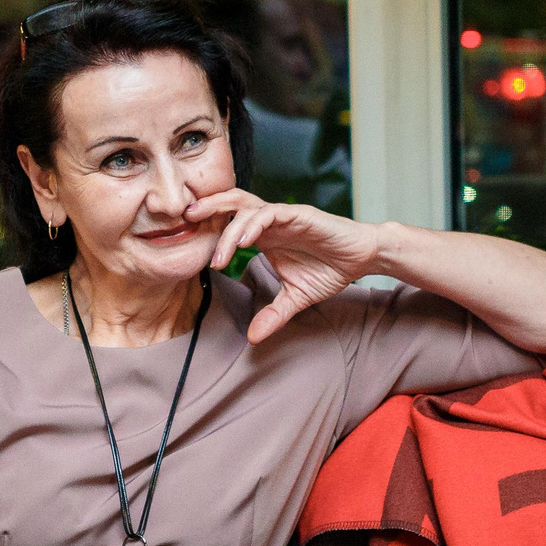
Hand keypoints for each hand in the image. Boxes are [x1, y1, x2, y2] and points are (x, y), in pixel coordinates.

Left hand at [185, 189, 381, 343]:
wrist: (361, 258)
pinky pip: (270, 213)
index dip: (207, 231)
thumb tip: (253, 339)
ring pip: (245, 207)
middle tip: (183, 224)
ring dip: (228, 227)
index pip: (227, 224)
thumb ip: (273, 315)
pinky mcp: (300, 215)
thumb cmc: (329, 270)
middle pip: (230, 205)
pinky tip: (243, 241)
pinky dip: (253, 224)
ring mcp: (283, 216)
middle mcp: (268, 221)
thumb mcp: (295, 298)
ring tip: (217, 252)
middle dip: (206, 211)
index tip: (188, 249)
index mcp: (263, 235)